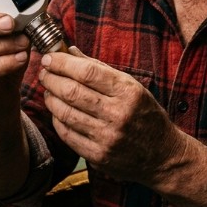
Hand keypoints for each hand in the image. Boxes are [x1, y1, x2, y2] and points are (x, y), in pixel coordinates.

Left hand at [39, 47, 185, 183]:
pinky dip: (57, 119)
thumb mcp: (131, 86)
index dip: (63, 63)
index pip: (87, 72)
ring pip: (65, 113)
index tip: (50, 57)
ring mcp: (107, 137)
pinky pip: (67, 134)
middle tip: (44, 72)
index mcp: (128, 92)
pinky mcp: (98, 156)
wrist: (163, 156)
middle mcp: (118, 114)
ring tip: (48, 90)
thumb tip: (70, 51)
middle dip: (51, 78)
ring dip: (51, 98)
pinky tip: (57, 111)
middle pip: (72, 91)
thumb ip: (100, 68)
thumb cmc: (145, 115)